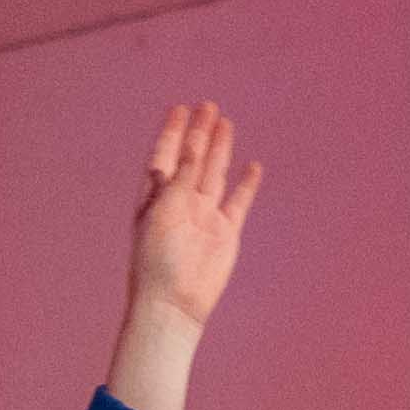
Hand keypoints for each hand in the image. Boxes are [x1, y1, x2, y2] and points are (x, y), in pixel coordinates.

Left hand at [104, 103, 262, 409]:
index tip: (180, 108)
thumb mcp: (164, 210)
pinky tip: (253, 166)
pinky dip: (246, 184)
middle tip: (207, 106)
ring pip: (214, 174)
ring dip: (220, 149)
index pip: (165, 156)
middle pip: (192, 159)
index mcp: (156, 198)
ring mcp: (204, 216)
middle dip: (199, 133)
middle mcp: (180, 203)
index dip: (172, 132)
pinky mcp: (225, 232)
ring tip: (225, 123)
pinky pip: (238, 202)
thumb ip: (181, 177)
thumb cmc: (157, 261)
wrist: (174, 303)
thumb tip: (195, 145)